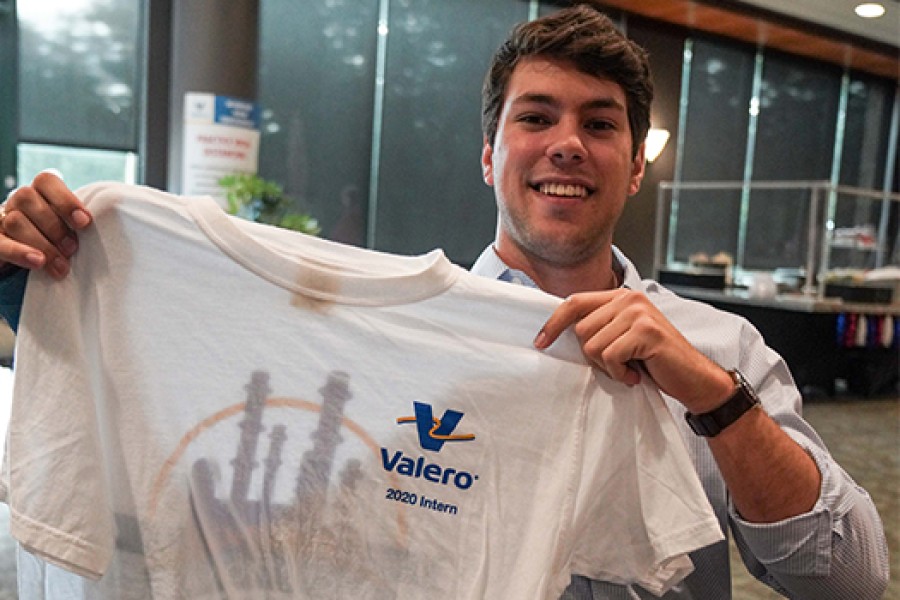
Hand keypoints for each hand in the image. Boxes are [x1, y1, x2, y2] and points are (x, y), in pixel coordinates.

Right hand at [0, 171, 90, 278]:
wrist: (23, 259)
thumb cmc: (57, 241)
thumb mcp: (70, 228)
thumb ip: (81, 223)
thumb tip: (116, 228)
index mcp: (39, 193)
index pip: (46, 181)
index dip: (66, 199)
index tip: (85, 222)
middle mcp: (18, 203)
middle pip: (28, 198)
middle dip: (55, 225)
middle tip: (73, 248)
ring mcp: (2, 220)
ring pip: (16, 220)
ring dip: (42, 243)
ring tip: (62, 265)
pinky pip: (0, 243)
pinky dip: (20, 252)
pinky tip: (38, 262)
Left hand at [534, 288, 733, 412]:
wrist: (693, 379)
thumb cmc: (654, 362)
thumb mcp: (622, 339)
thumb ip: (599, 328)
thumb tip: (555, 333)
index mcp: (620, 297)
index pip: (574, 302)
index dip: (553, 323)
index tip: (540, 341)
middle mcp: (629, 299)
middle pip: (581, 329)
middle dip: (593, 355)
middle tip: (617, 364)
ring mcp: (639, 313)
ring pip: (593, 345)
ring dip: (607, 366)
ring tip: (629, 368)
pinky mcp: (647, 331)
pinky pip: (610, 356)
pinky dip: (619, 372)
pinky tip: (636, 374)